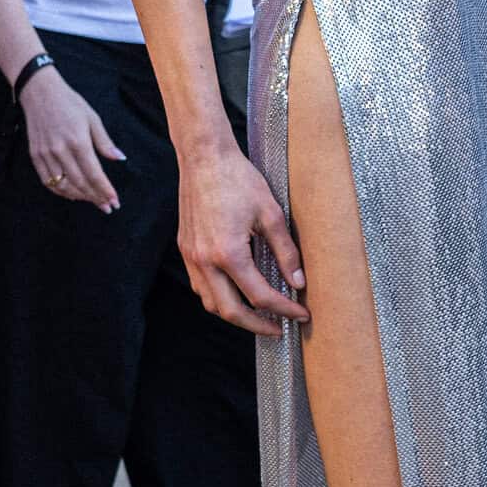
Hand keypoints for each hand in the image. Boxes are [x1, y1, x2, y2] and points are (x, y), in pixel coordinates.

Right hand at [21, 69, 125, 211]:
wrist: (39, 92)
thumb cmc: (69, 103)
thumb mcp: (92, 118)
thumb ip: (105, 142)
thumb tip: (120, 159)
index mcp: (78, 141)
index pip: (94, 174)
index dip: (105, 190)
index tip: (114, 201)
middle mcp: (60, 150)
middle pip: (80, 183)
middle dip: (96, 198)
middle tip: (107, 207)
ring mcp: (45, 154)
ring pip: (63, 186)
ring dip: (80, 196)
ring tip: (93, 200)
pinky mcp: (35, 155)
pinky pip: (47, 181)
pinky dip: (61, 191)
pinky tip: (72, 194)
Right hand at [178, 144, 308, 336]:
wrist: (204, 157)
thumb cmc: (238, 179)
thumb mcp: (271, 213)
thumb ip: (286, 252)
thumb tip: (298, 281)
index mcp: (229, 253)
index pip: (261, 296)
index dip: (284, 309)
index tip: (300, 313)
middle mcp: (206, 261)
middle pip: (231, 312)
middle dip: (257, 326)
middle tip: (278, 329)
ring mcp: (192, 257)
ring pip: (211, 303)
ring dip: (235, 314)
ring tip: (258, 315)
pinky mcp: (186, 249)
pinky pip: (200, 286)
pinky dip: (218, 298)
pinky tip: (234, 292)